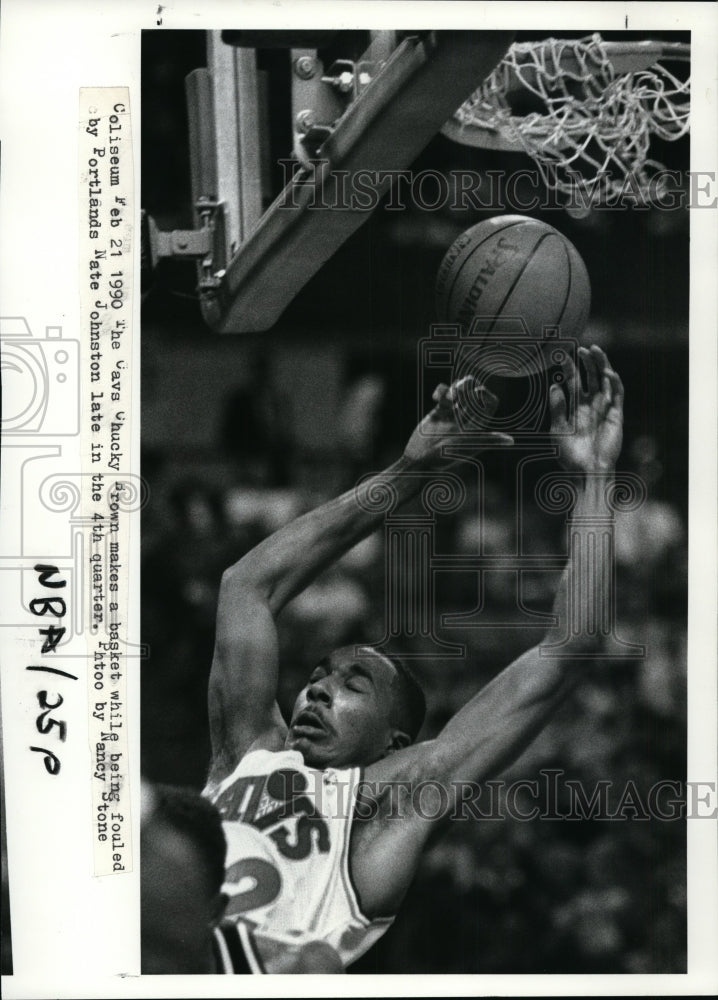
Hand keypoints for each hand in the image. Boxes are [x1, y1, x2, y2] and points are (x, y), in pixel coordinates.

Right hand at [403, 376, 513, 467]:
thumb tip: (511, 441)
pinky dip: (441, 391)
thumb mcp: (467, 446)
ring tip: (448, 397)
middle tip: (458, 393)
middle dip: (468, 387)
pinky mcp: (438, 412)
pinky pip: (443, 394)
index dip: (484, 394)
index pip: (490, 402)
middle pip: (475, 392)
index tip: (475, 395)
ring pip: (460, 391)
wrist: (420, 460)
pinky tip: (436, 399)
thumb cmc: (445, 456)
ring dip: (454, 388)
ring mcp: (452, 414)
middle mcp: (467, 418)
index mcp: (478, 425)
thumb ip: (488, 440)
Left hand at [549, 345, 623, 472]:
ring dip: (601, 365)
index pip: (573, 381)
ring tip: (595, 350)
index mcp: (575, 407)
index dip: (568, 368)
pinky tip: (608, 372)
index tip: (561, 355)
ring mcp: (604, 408)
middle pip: (590, 376)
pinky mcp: (616, 415)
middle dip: (587, 362)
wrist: (587, 471)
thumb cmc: (570, 454)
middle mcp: (591, 404)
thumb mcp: (558, 430)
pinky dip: (614, 382)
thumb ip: (557, 408)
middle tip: (580, 348)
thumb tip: (554, 386)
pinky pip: (617, 394)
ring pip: (605, 380)